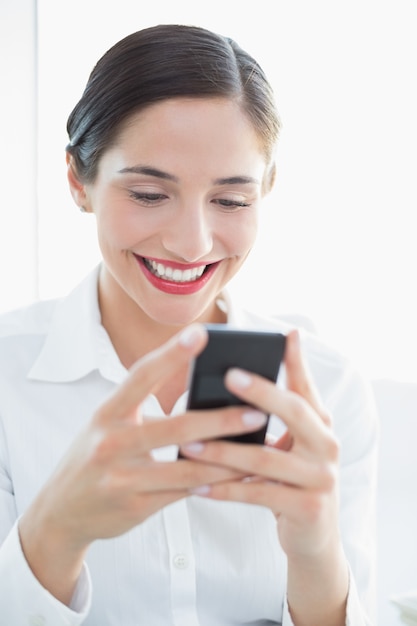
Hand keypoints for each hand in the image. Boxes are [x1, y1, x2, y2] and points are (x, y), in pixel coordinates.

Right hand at [20, 324, 266, 551]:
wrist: (62, 512)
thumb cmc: (94, 457)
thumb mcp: (108, 425)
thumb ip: (144, 410)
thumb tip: (200, 395)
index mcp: (106, 413)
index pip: (141, 376)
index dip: (171, 354)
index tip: (202, 333)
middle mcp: (111, 443)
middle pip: (177, 428)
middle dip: (221, 420)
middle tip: (257, 411)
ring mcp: (122, 478)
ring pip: (188, 469)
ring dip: (229, 459)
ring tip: (260, 448)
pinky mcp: (135, 507)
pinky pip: (185, 493)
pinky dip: (215, 483)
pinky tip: (238, 476)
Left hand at [179, 329, 340, 560]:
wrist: (315, 537)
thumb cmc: (293, 479)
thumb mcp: (292, 444)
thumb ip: (278, 411)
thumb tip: (257, 364)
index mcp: (322, 426)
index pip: (307, 388)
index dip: (296, 362)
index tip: (284, 335)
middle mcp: (328, 447)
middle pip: (295, 412)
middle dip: (262, 392)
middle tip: (229, 375)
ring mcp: (321, 479)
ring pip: (265, 458)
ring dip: (223, 452)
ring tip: (188, 445)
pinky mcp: (307, 508)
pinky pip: (257, 495)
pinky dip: (224, 490)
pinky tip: (196, 487)